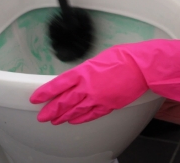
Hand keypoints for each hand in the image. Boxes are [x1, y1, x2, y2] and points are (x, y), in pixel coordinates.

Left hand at [30, 39, 179, 124]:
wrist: (143, 67)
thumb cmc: (126, 57)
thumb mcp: (102, 58)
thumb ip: (89, 69)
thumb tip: (83, 75)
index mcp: (84, 72)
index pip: (58, 84)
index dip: (45, 93)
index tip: (36, 98)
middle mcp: (88, 86)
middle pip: (63, 100)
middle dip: (51, 109)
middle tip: (41, 115)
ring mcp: (98, 97)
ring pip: (75, 110)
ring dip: (63, 116)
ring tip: (55, 121)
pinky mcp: (109, 105)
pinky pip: (91, 114)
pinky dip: (81, 118)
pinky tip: (75, 121)